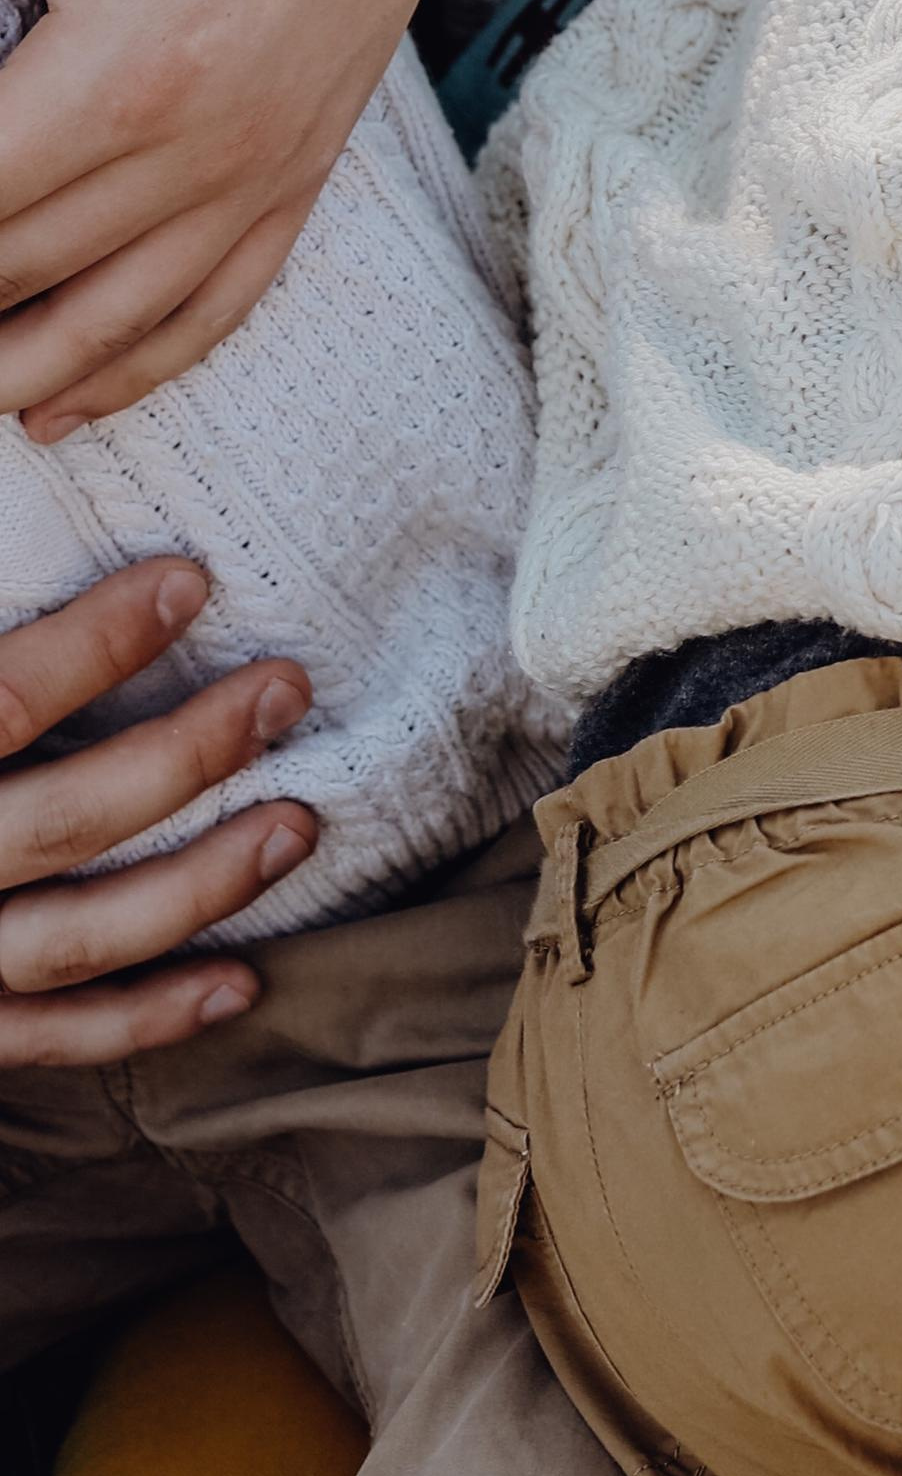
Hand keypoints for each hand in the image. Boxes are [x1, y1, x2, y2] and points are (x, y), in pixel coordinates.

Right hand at [0, 564, 314, 1064]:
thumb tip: (9, 438)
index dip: (94, 643)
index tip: (190, 580)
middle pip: (61, 819)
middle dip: (185, 756)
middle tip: (284, 689)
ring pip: (75, 937)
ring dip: (199, 885)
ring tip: (297, 824)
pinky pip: (48, 1037)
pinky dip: (145, 1020)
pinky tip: (239, 980)